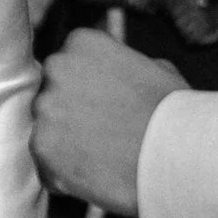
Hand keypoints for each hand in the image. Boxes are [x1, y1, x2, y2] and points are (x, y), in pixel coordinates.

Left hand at [33, 28, 183, 217]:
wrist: (175, 155)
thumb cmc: (173, 113)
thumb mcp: (155, 69)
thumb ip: (122, 65)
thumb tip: (115, 73)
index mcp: (82, 42)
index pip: (69, 62)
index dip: (87, 86)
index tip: (105, 103)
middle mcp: (57, 67)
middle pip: (52, 91)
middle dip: (70, 111)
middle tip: (101, 132)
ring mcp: (46, 108)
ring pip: (47, 127)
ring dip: (66, 142)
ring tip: (102, 157)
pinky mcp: (41, 146)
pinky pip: (46, 162)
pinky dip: (63, 173)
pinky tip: (94, 174)